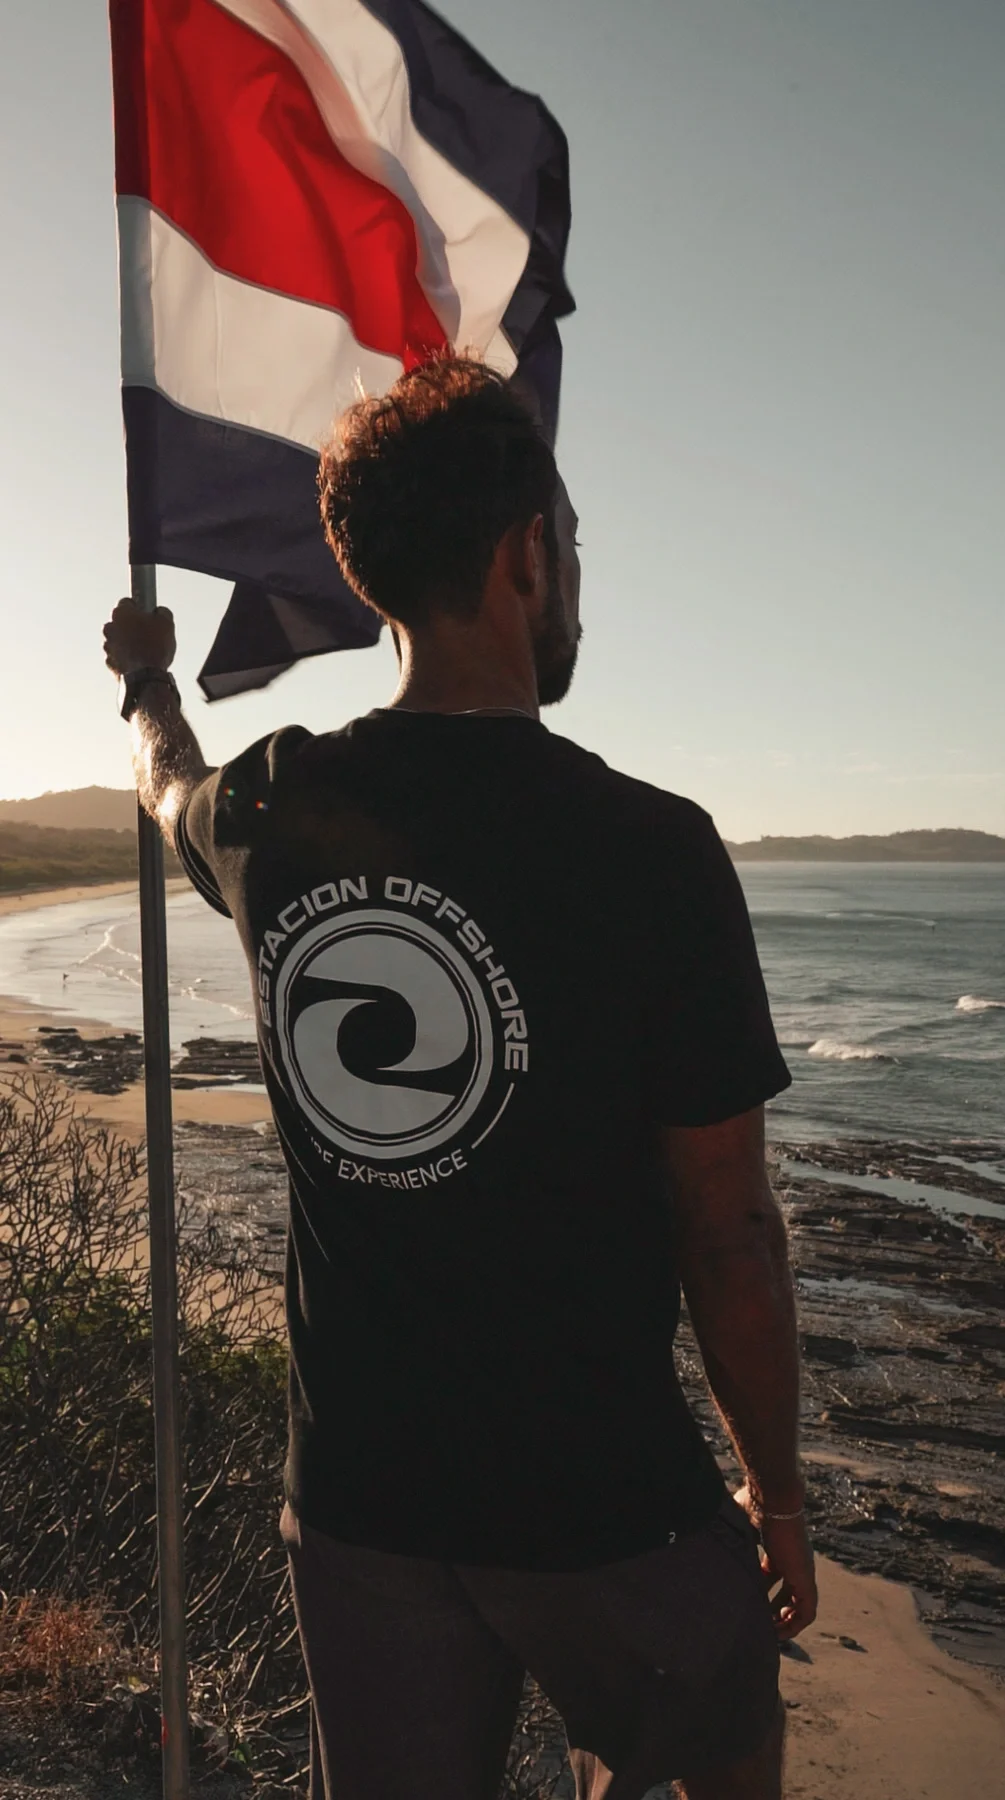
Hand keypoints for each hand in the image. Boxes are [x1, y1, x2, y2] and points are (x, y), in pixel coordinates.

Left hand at [103, 597, 175, 676]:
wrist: (146, 678)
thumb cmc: (154, 648)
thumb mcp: (167, 623)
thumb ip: (161, 612)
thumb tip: (160, 612)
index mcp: (121, 613)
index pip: (127, 602)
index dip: (139, 608)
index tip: (147, 613)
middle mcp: (109, 627)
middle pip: (121, 622)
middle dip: (132, 625)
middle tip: (148, 632)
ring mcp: (107, 645)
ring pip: (118, 639)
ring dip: (128, 642)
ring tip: (145, 650)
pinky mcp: (109, 662)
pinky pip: (118, 655)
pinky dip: (126, 657)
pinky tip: (139, 661)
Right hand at [733, 1482, 817, 1640]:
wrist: (774, 1498)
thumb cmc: (755, 1503)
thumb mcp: (738, 1521)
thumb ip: (730, 1531)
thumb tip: (705, 1526)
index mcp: (777, 1549)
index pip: (774, 1575)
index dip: (763, 1591)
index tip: (749, 1604)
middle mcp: (792, 1561)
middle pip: (788, 1592)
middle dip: (775, 1610)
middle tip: (760, 1625)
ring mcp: (801, 1570)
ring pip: (799, 1605)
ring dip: (786, 1621)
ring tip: (769, 1635)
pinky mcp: (805, 1578)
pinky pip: (807, 1610)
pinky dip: (795, 1624)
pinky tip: (779, 1633)